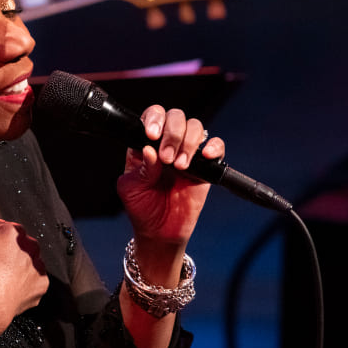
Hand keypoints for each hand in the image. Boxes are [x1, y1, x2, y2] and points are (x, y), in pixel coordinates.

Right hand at [0, 205, 48, 319]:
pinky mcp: (42, 284)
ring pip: (27, 262)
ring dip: (17, 267)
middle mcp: (30, 245)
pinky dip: (25, 284)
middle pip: (16, 244)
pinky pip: (33, 281)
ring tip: (0, 278)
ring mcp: (38, 265)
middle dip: (5, 251)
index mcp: (13, 230)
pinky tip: (10, 288)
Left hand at [115, 105, 223, 265]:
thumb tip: (150, 150)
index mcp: (146, 143)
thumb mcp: (131, 189)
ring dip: (189, 143)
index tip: (152, 135)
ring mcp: (187, 153)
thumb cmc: (142, 208)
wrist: (160, 232)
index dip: (154, 119)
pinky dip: (213, 147)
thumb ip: (141, 169)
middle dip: (172, 134)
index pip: (152, 116)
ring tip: (180, 166)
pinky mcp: (205, 167)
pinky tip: (205, 156)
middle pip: (176, 117)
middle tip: (167, 159)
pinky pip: (216, 147)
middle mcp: (167, 143)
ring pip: (195, 127)